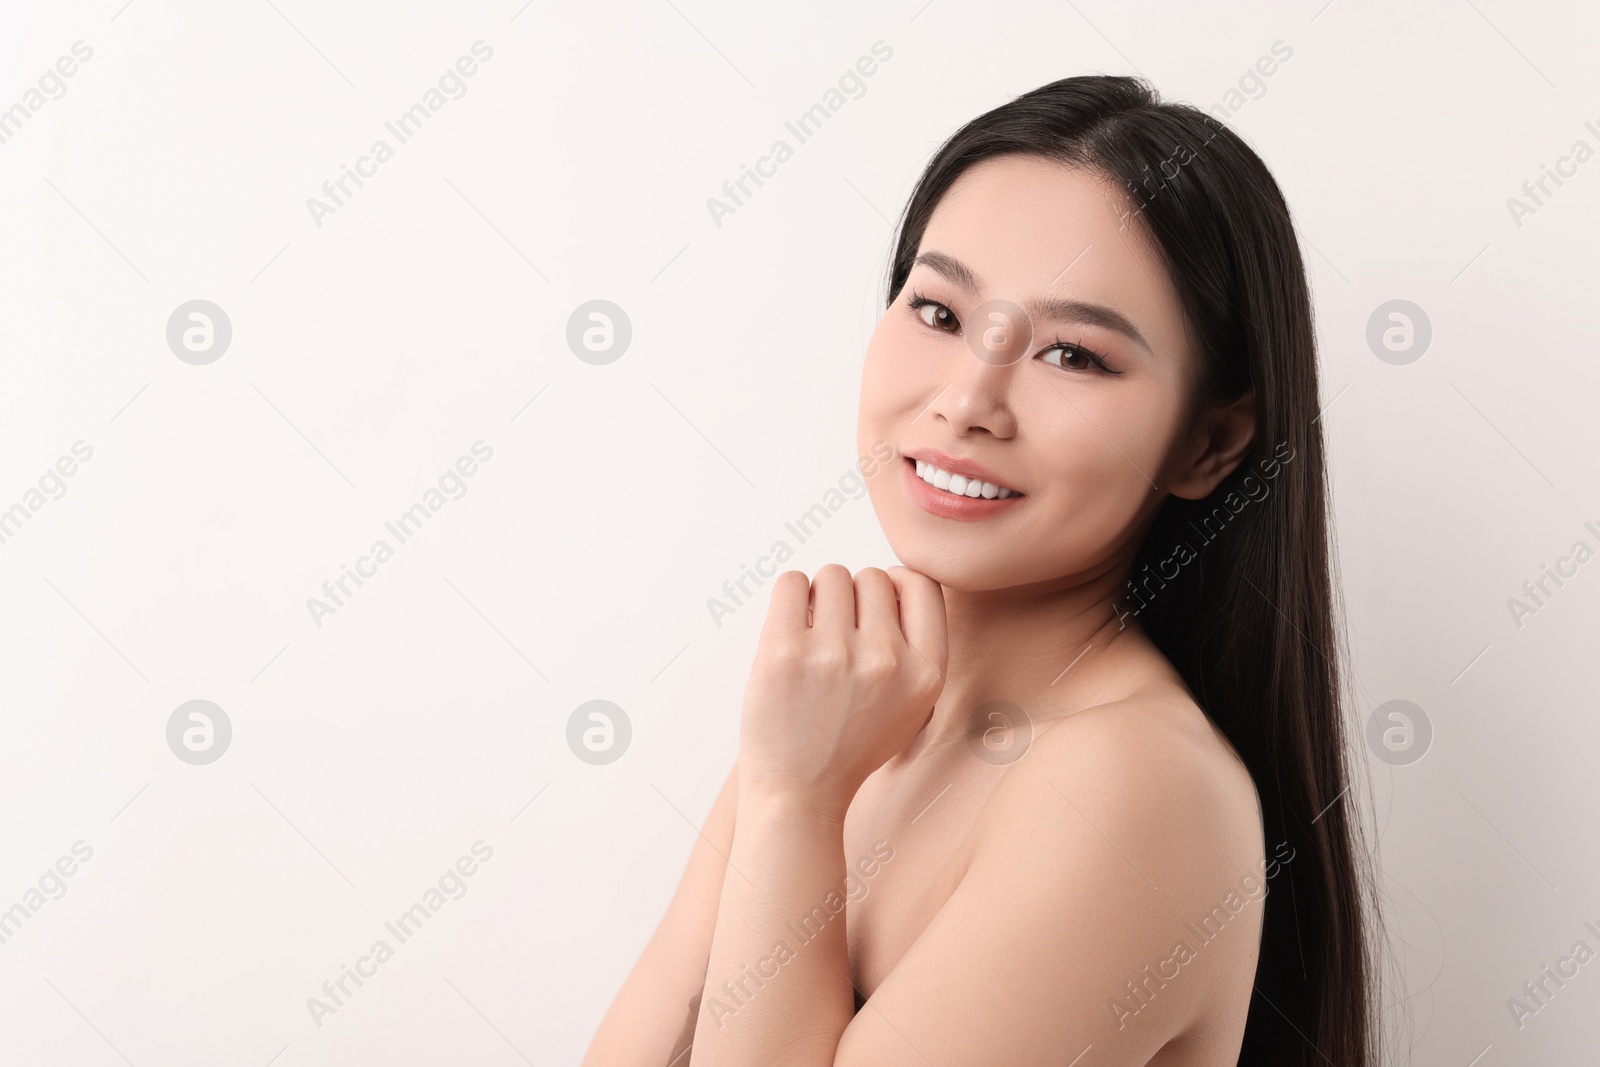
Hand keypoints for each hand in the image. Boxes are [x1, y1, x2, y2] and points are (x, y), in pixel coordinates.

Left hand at [736, 564, 947, 817]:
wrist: (799, 792)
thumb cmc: (850, 746)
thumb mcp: (911, 707)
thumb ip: (914, 649)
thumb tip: (893, 580)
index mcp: (925, 673)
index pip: (924, 585)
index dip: (898, 583)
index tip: (877, 600)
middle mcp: (885, 660)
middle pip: (872, 578)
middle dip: (852, 597)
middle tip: (835, 634)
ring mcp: (833, 654)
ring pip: (832, 576)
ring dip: (819, 596)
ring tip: (811, 634)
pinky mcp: (784, 651)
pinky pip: (790, 582)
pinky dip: (789, 594)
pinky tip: (789, 625)